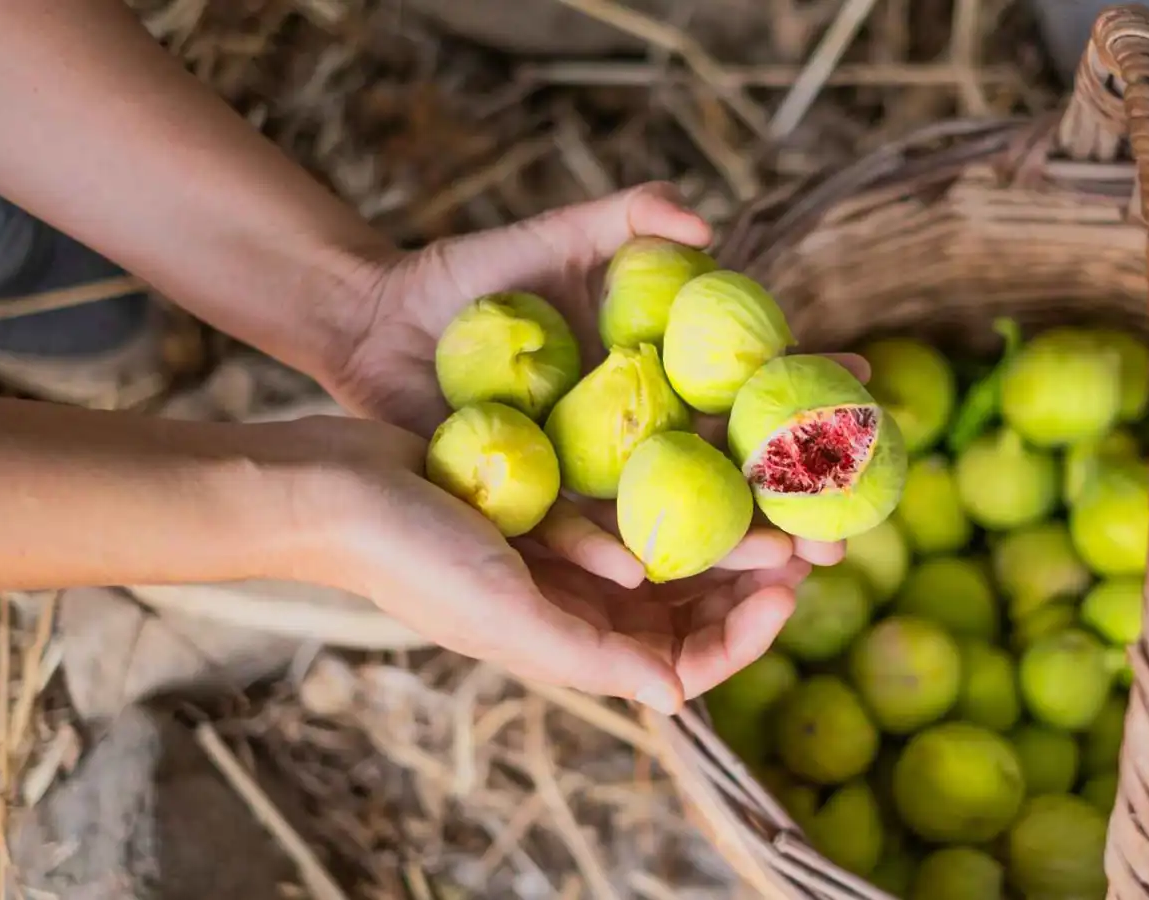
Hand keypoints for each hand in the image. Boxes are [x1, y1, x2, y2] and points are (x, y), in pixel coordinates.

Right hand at [315, 416, 813, 713]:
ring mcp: (574, 549)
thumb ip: (591, 659)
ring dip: (733, 518)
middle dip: (759, 572)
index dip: (748, 633)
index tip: (792, 584)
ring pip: (680, 541)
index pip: (688, 661)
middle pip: (696, 600)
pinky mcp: (562, 492)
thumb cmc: (412, 556)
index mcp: (576, 647)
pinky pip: (642, 489)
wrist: (335, 487)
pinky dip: (684, 474)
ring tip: (784, 480)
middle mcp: (583, 605)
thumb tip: (678, 699)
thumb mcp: (506, 615)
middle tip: (813, 527)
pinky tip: (720, 438)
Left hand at [334, 183, 854, 585]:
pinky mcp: (529, 506)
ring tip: (784, 567)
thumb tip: (707, 223)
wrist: (374, 324)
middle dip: (791, 505)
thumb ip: (625, 219)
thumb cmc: (466, 280)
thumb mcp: (550, 237)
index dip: (810, 393)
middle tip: (844, 531)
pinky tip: (643, 571)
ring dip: (727, 549)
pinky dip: (604, 549)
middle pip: (728, 476)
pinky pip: (571, 533)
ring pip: (668, 520)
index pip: (748, 391)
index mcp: (653, 377)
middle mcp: (632, 436)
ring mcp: (585, 477)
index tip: (871, 394)